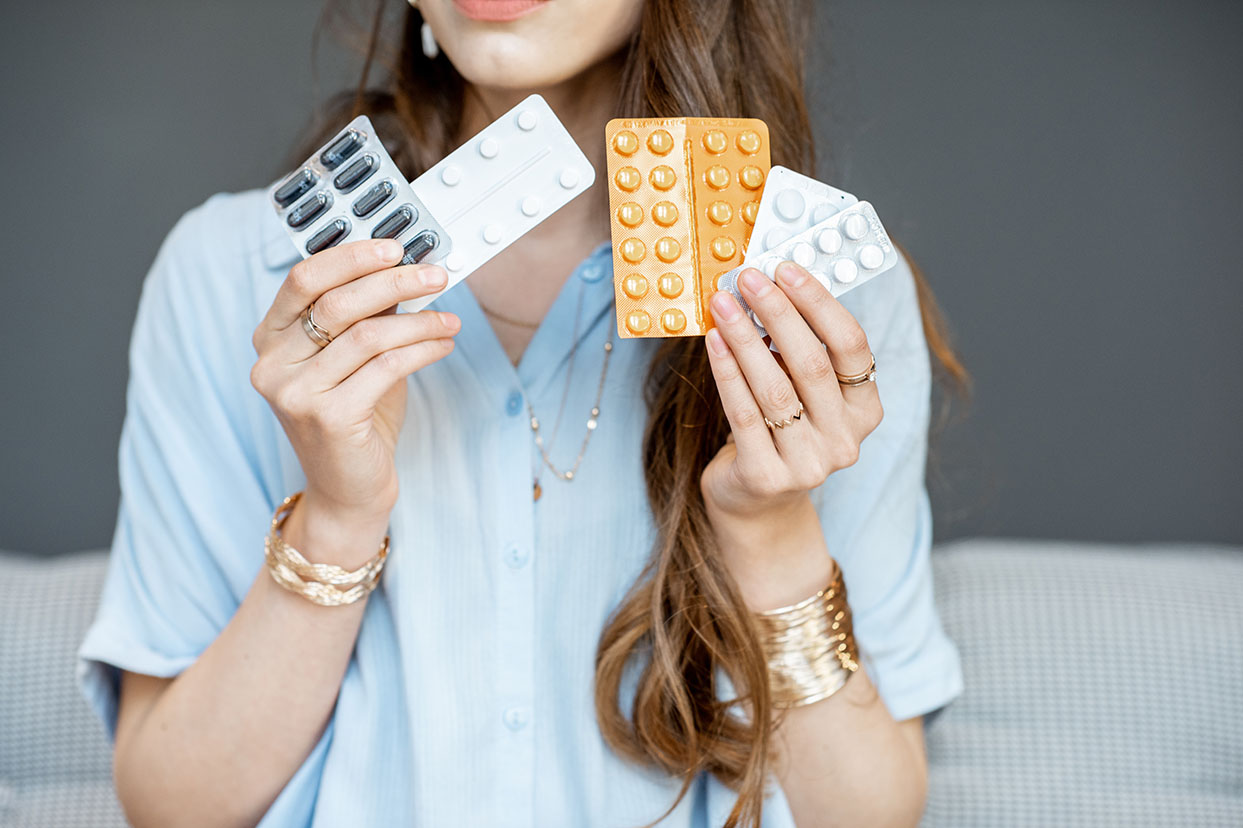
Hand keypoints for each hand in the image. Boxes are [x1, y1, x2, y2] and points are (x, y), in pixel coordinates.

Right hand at [249, 239, 459, 533]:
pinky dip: (422, 350)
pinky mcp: (328, 418)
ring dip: (419, 321)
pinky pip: (387, 367)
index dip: (351, 256)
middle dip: (393, 281)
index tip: (395, 247)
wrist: (348, 489)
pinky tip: (442, 346)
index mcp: (271, 339)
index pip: (304, 279)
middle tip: (434, 275)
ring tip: (449, 320)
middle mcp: (273, 364)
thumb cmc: (354, 419)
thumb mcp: (354, 359)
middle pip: (336, 302)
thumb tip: (404, 270)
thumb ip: (366, 317)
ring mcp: (296, 393)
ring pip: (368, 335)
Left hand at [701, 261, 882, 523]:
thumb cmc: (780, 432)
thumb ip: (798, 350)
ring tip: (723, 303)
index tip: (787, 270)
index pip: (852, 347)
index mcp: (865, 410)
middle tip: (749, 278)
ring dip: (745, 338)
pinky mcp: (767, 477)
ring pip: (774, 388)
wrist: (757, 502)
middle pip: (812, 364)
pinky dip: (726, 372)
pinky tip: (713, 342)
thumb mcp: (803, 393)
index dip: (820, 304)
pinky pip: (743, 414)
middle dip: (778, 313)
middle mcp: (845, 440)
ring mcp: (808, 464)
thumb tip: (767, 288)